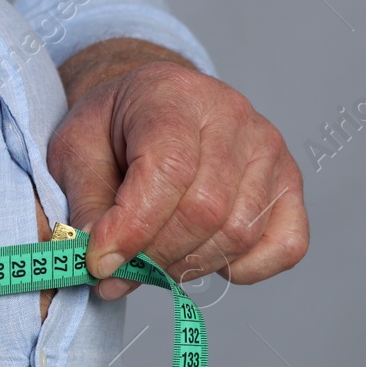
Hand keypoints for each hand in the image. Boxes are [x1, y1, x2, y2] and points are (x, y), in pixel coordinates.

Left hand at [48, 57, 308, 298]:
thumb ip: (86, 204)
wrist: (154, 108)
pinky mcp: (289, 185)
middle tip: (121, 269)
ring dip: (190, 264)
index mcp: (174, 97)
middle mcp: (233, 117)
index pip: (168, 169)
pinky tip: (205, 256)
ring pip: (239, 233)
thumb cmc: (114, 131)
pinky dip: (244, 269)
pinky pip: (284, 247)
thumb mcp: (75, 152)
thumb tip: (104, 262)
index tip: (100, 263)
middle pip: (205, 210)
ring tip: (156, 261)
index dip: (133, 227)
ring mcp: (269, 151)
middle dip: (155, 255)